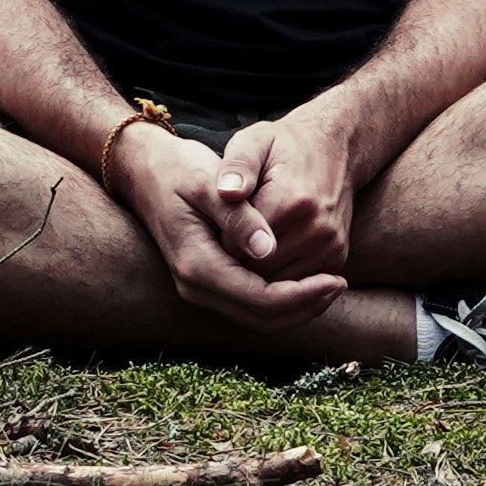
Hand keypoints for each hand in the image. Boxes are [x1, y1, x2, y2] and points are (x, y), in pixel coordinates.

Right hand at [112, 119, 345, 327]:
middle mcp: (195, 286)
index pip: (259, 298)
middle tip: (340, 284)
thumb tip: (266, 250)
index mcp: (196, 264)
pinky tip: (307, 281)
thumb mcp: (206, 182)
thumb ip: (237, 217)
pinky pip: (251, 304)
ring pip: (258, 317)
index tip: (336, 279)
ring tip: (331, 286)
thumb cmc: (178, 169)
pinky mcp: (210, 281)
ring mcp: (200, 287)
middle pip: (261, 317)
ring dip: (296, 307)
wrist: (146, 171)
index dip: (301, 295)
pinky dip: (282, 299)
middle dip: (304, 306)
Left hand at [203, 106, 372, 288]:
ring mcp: (330, 247)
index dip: (219, 240)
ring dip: (258, 272)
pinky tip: (265, 251)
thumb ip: (237, 166)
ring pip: (277, 283)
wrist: (335, 148)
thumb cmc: (284, 145)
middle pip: (258, 270)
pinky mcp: (336, 258)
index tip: (214, 224)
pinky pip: (297, 283)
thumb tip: (226, 191)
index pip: (238, 246)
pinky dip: (278, 274)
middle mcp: (316, 230)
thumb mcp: (254, 141)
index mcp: (292, 202)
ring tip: (245, 243)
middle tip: (224, 238)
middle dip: (237, 259)